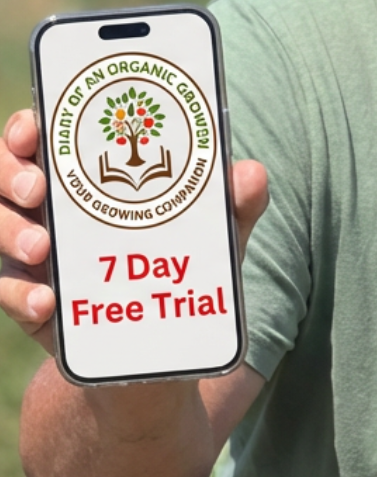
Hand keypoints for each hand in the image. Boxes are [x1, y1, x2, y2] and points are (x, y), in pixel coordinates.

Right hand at [0, 108, 268, 353]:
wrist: (162, 349)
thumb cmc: (183, 266)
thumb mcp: (216, 236)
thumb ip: (235, 205)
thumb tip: (251, 173)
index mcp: (88, 179)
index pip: (41, 137)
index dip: (26, 127)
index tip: (34, 131)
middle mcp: (49, 209)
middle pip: (3, 173)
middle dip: (10, 174)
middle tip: (38, 191)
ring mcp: (31, 254)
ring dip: (9, 232)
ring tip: (43, 248)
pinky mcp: (29, 300)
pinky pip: (3, 290)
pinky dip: (19, 293)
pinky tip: (47, 301)